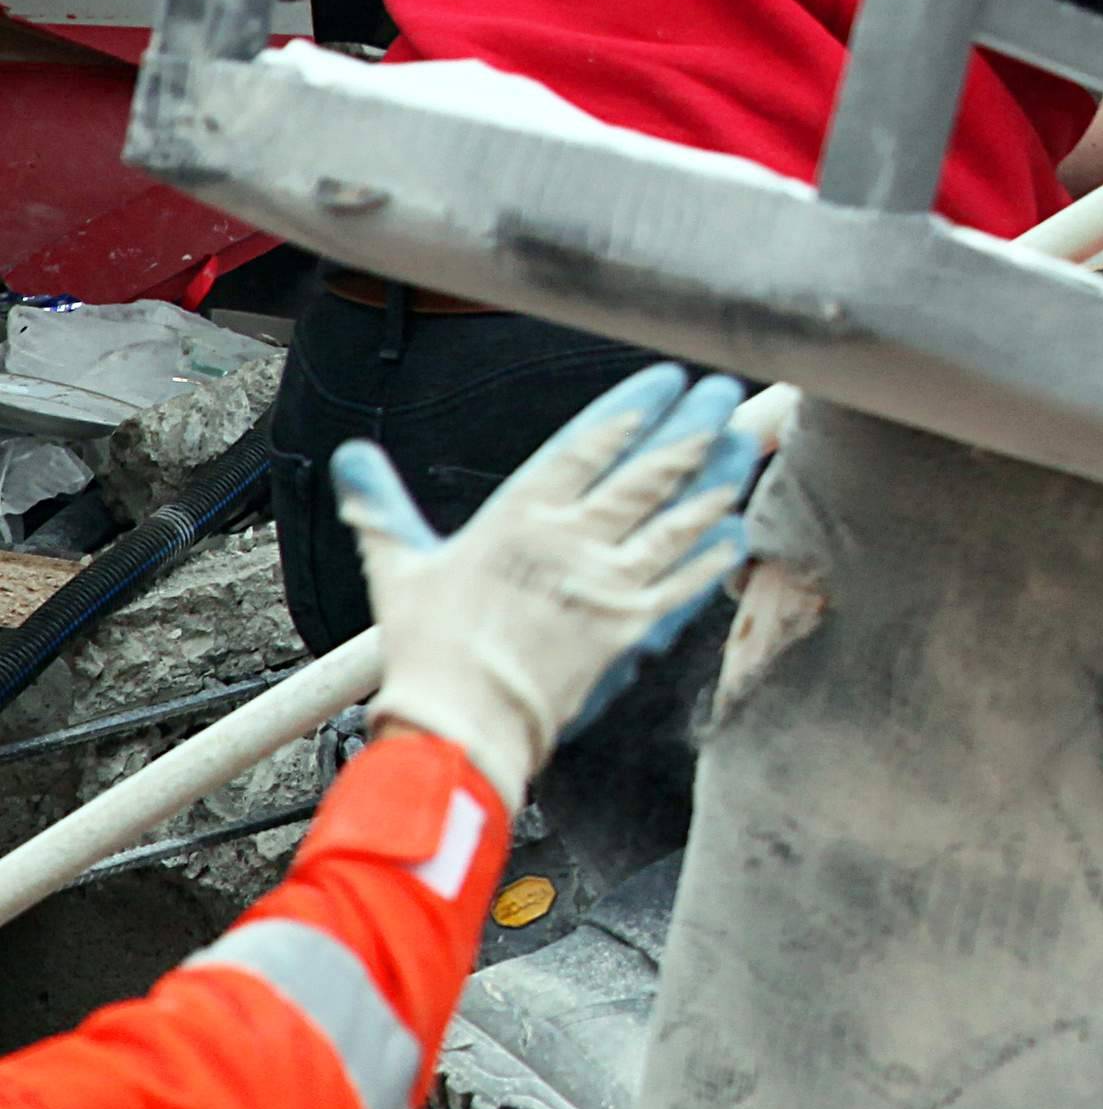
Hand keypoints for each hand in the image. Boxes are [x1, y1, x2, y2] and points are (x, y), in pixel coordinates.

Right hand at [347, 366, 766, 805]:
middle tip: (722, 392)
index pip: (587, 445)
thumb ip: (383, 508)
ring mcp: (612, 585)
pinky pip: (688, 579)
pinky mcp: (636, 629)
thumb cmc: (428, 653)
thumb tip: (352, 460)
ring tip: (743, 439)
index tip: (666, 379)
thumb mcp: (397, 569)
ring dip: (718, 475)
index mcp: (518, 519)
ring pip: (680, 516)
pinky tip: (736, 523)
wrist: (459, 730)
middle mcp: (574, 543)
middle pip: (648, 471)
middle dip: (690, 426)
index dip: (632, 407)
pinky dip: (716, 548)